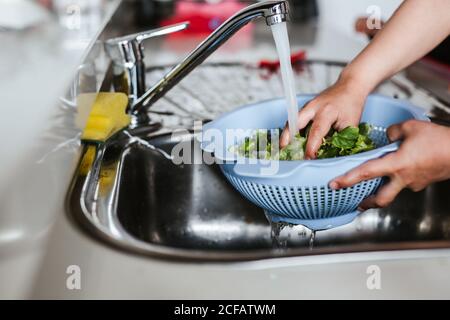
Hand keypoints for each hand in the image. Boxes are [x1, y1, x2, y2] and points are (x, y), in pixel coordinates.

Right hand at [280, 74, 368, 158]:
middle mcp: (313, 107)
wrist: (350, 86)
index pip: (316, 132)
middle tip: (282, 151)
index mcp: (326, 112)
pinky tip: (290, 141)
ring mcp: (307, 106)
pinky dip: (291, 130)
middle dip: (287, 138)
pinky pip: (295, 120)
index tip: (309, 158)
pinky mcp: (305, 108)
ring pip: (292, 121)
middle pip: (295, 123)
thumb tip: (331, 154)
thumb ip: (341, 139)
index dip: (311, 147)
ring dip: (286, 135)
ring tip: (283, 148)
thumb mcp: (351, 124)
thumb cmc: (352, 105)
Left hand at [330, 120, 449, 209]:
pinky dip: (397, 181)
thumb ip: (393, 131)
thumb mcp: (412, 127)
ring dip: (381, 192)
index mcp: (396, 164)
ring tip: (372, 188)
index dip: (347, 179)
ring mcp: (414, 183)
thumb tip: (387, 136)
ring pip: (393, 192)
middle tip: (355, 202)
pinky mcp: (422, 183)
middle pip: (380, 199)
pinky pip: (405, 184)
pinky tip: (398, 172)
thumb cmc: (440, 140)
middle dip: (365, 203)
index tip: (334, 185)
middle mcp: (403, 178)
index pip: (366, 172)